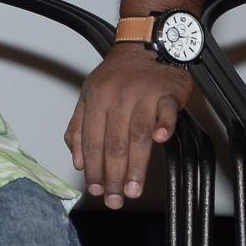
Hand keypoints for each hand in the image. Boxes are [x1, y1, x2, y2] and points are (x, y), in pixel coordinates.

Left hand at [64, 42, 193, 208]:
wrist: (143, 45)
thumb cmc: (116, 76)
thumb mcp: (89, 96)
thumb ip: (79, 127)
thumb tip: (78, 162)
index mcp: (95, 99)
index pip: (92, 140)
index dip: (93, 167)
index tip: (96, 189)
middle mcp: (116, 97)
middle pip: (114, 142)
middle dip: (112, 175)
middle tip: (114, 199)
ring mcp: (143, 94)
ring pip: (137, 134)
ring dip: (136, 165)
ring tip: (133, 189)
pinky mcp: (167, 93)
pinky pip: (166, 111)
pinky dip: (164, 124)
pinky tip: (161, 140)